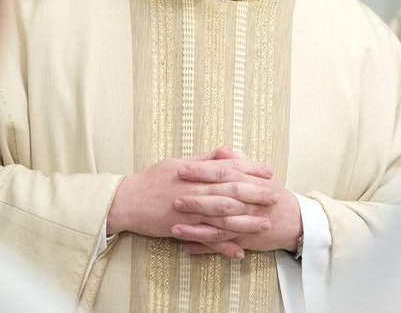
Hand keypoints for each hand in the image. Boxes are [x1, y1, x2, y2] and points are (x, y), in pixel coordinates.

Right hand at [106, 146, 276, 249]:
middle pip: (231, 191)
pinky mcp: (182, 228)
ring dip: (246, 221)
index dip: (251, 169)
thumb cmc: (151, 180)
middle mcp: (194, 188)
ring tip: (264, 224)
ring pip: (223, 217)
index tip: (268, 171)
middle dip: (256, 194)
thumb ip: (204, 158)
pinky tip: (239, 251)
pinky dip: (223, 246)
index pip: (229, 167)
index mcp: (195, 170)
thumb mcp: (177, 162)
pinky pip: (206, 239)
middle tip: (275, 196)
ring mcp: (189, 210)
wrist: (125, 200)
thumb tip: (226, 150)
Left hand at [173, 148, 302, 258]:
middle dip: (196, 199)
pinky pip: (222, 245)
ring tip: (173, 227)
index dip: (202, 171)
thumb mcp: (260, 174)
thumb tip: (223, 150)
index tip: (181, 168)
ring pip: (219, 226)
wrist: (294, 220)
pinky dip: (204, 247)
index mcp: (250, 181)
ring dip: (195, 228)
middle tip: (173, 197)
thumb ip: (240, 161)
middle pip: (220, 199)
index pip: (223, 173)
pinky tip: (185, 247)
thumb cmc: (274, 194)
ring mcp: (247, 223)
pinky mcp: (245, 240)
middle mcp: (248, 202)